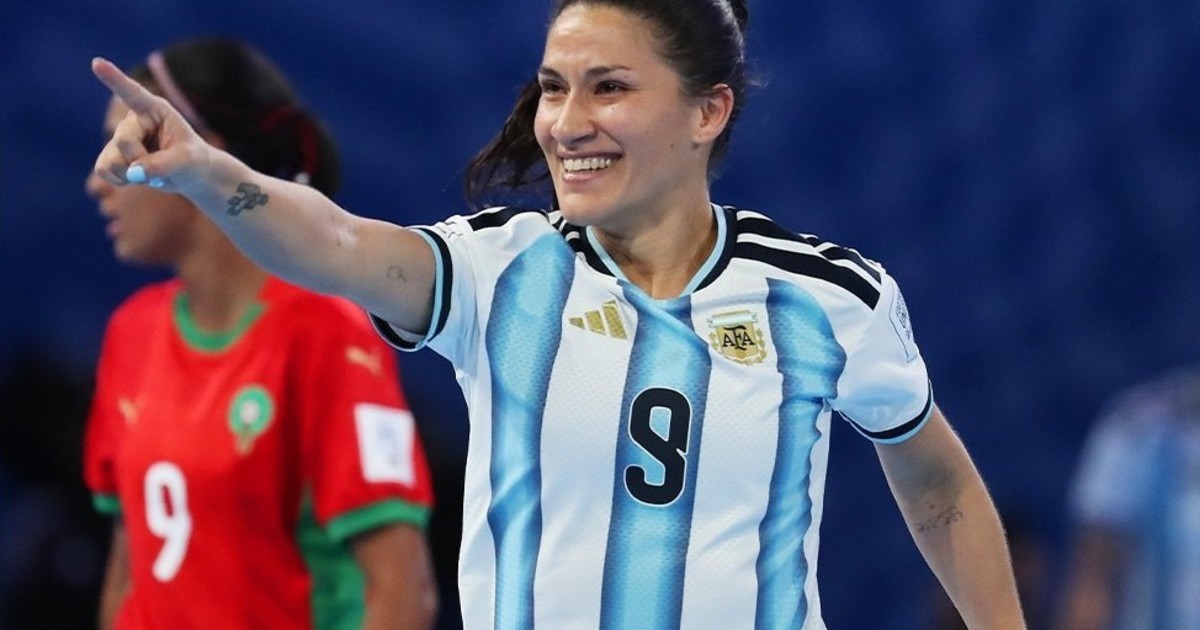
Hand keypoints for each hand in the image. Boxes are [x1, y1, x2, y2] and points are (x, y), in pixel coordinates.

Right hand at [91, 57, 212, 192]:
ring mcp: (119, 138)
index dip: (114, 79)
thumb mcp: (187, 161)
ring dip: (131, 173)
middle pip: (124, 141)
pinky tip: (135, 177)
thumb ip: (163, 165)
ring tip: (150, 171)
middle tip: (162, 164)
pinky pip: (104, 171)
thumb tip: (134, 172)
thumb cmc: (192, 159)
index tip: (97, 63)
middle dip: (142, 160)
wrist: (187, 173)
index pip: (133, 93)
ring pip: (111, 160)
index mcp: (154, 109)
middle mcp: (133, 120)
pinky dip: (121, 180)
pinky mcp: (111, 155)